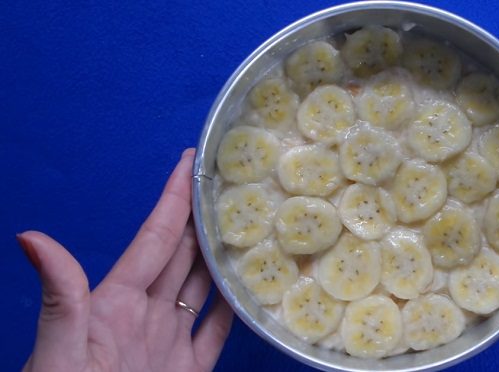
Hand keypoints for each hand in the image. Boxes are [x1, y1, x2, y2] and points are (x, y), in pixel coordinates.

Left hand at [18, 149, 233, 371]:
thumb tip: (31, 236)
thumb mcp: (60, 351)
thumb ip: (60, 298)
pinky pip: (214, 334)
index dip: (172, 199)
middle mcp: (145, 314)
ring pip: (201, 289)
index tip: (191, 161)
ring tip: (251, 229)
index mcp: (116, 301)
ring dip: (224, 258)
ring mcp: (166, 343)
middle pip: (184, 256)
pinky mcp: (185, 371)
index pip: (154, 239)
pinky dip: (233, 311)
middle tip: (235, 185)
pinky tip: (250, 291)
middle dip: (205, 217)